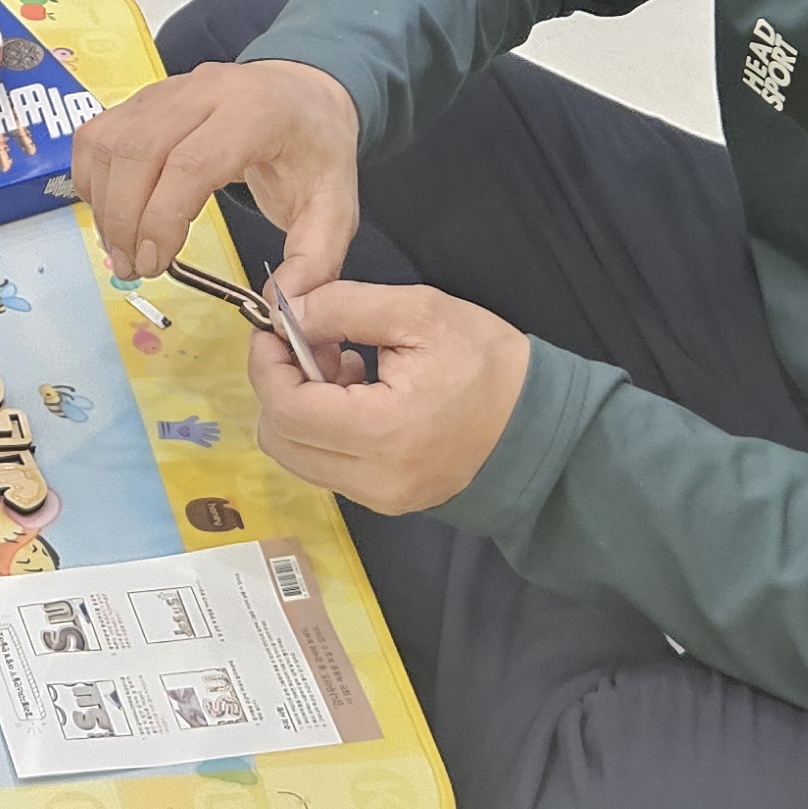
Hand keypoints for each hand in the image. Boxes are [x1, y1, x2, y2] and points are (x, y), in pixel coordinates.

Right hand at [69, 58, 361, 292]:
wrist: (303, 92)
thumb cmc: (314, 151)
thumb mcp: (336, 208)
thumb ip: (315, 261)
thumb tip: (280, 307)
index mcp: (255, 112)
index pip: (190, 162)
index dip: (163, 217)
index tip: (157, 264)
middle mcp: (205, 90)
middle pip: (138, 150)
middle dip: (125, 218)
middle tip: (134, 269)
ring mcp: (167, 89)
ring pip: (110, 142)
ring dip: (104, 203)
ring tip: (122, 249)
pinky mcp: (143, 98)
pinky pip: (98, 134)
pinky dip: (93, 178)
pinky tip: (112, 212)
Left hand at [248, 281, 529, 511]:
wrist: (540, 424)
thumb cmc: (487, 362)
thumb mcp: (421, 312)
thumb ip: (345, 307)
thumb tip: (288, 311)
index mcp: (383, 432)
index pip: (286, 408)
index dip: (266, 364)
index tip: (275, 327)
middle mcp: (373, 480)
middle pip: (281, 439)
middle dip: (280, 384)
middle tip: (313, 342)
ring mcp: (379, 498)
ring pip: (298, 456)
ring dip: (298, 408)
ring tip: (339, 364)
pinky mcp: (385, 501)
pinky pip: (326, 466)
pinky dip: (322, 429)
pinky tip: (356, 393)